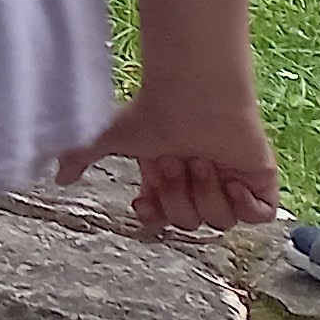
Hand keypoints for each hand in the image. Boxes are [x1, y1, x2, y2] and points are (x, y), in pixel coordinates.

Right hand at [58, 78, 281, 234]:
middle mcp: (198, 183)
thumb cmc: (152, 113)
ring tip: (202, 161)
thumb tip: (58, 179)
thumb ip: (80, 158)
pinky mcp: (261, 181)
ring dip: (207, 192)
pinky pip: (260, 216)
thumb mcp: (108, 138)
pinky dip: (247, 206)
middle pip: (189, 223)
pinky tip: (233, 183)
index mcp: (167, 178)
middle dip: (178, 195)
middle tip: (175, 162)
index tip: (144, 203)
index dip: (155, 218)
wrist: (196, 96)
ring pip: (221, 222)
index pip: (163, 218)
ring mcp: (231, 183)